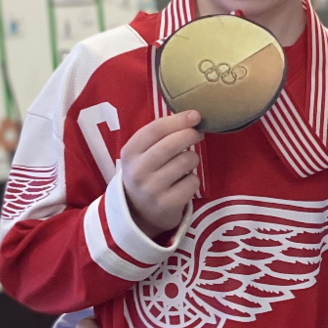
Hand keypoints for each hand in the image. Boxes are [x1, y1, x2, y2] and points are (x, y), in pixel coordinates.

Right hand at [121, 110, 202, 237]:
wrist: (139, 212)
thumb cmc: (147, 172)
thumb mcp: (143, 153)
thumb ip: (161, 135)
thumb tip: (192, 117)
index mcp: (130, 153)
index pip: (155, 129)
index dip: (178, 120)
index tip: (195, 115)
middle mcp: (138, 171)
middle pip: (171, 144)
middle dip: (190, 135)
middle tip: (198, 134)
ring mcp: (152, 189)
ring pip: (186, 161)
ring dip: (192, 159)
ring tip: (185, 163)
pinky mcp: (167, 204)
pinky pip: (193, 181)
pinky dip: (193, 180)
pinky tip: (183, 183)